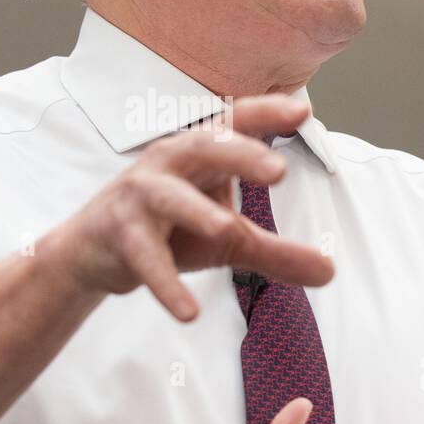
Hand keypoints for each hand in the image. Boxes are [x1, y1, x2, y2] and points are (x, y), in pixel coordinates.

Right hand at [50, 93, 333, 321]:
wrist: (92, 253)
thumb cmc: (166, 230)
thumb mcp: (227, 240)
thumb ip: (276, 252)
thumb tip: (331, 272)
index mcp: (200, 153)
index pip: (236, 123)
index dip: (266, 114)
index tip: (302, 111)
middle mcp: (169, 162)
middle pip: (206, 147)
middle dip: (240, 154)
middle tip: (278, 171)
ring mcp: (140, 194)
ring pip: (170, 197)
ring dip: (197, 212)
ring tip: (226, 229)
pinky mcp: (119, 232)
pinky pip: (146, 258)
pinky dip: (166, 284)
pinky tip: (188, 312)